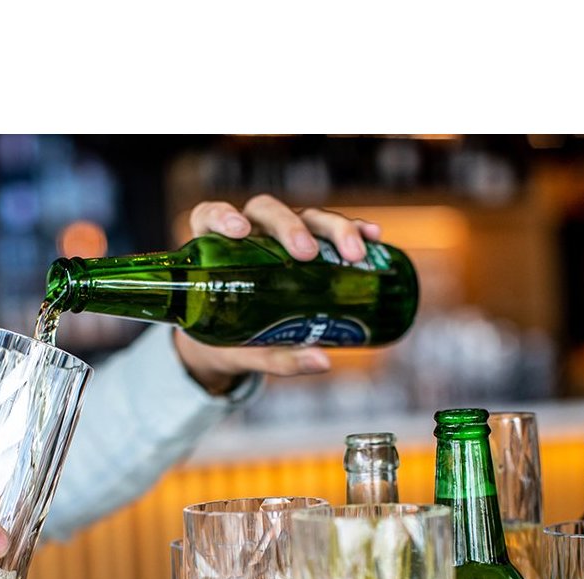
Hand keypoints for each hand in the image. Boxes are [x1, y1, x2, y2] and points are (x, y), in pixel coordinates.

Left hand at [173, 194, 382, 394]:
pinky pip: (330, 232)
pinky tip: (373, 238)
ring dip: (332, 228)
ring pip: (305, 217)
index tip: (240, 231)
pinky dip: (353, 231)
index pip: (209, 216)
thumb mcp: (243, 355)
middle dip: (290, 227)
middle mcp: (248, 235)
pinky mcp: (308, 247)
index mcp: (214, 253)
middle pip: (266, 212)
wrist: (236, 347)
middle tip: (307, 254)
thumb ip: (276, 358)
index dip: (222, 216)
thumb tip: (322, 361)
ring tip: (354, 254)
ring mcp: (280, 238)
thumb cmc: (227, 345)